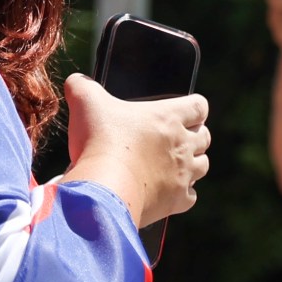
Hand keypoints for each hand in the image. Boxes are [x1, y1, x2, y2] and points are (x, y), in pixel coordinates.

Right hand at [59, 73, 211, 227]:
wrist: (104, 187)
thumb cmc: (99, 141)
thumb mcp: (85, 102)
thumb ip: (82, 86)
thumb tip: (77, 81)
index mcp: (168, 117)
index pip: (199, 106)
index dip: (194, 107)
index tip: (185, 112)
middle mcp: (182, 144)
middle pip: (205, 137)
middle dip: (195, 136)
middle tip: (176, 138)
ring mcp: (182, 174)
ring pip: (202, 166)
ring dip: (191, 164)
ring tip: (172, 164)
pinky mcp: (176, 200)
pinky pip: (191, 196)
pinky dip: (181, 194)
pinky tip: (166, 191)